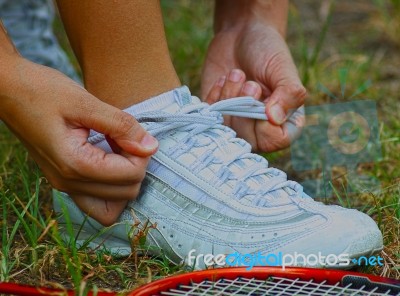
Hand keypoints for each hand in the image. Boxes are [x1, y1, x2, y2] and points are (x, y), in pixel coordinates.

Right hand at [0, 58, 157, 199]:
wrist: (9, 91)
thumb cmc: (42, 91)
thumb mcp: (85, 102)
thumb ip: (121, 125)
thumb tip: (151, 147)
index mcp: (75, 165)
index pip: (131, 176)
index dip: (141, 153)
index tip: (131, 132)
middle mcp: (69, 183)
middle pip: (127, 193)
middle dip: (135, 164)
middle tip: (123, 138)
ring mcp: (65, 185)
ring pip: (114, 203)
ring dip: (125, 176)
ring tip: (116, 147)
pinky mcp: (65, 180)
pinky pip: (98, 199)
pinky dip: (112, 183)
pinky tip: (108, 155)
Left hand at [202, 22, 306, 151]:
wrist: (241, 34)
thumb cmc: (268, 51)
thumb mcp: (283, 69)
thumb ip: (288, 94)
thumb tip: (274, 119)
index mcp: (285, 121)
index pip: (275, 141)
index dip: (265, 124)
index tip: (262, 98)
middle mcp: (260, 128)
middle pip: (247, 140)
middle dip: (243, 109)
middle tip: (249, 83)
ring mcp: (236, 123)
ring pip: (226, 129)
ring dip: (229, 99)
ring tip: (237, 75)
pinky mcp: (216, 114)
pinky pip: (209, 118)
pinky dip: (214, 97)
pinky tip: (224, 79)